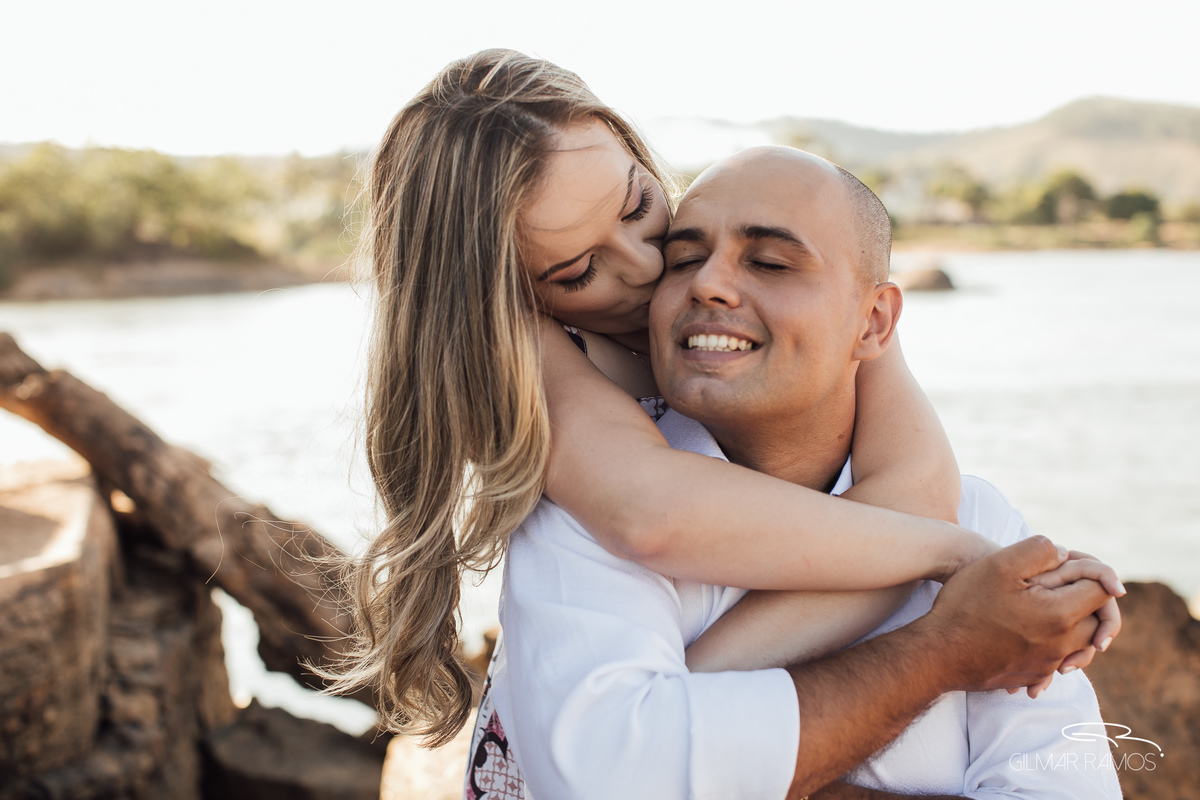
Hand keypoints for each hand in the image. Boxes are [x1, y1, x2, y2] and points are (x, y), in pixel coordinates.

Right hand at [922, 535, 1109, 693]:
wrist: (939, 654)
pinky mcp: (1033, 676)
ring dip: (1075, 624)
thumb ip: (1040, 550)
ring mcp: (1048, 664)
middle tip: (1064, 585)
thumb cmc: (967, 606)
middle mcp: (1061, 644)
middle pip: (1099, 621)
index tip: (1075, 565)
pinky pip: (1057, 662)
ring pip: (1081, 644)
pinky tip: (1030, 638)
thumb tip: (1065, 555)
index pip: (1103, 591)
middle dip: (1089, 600)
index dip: (1094, 572)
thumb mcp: (1000, 564)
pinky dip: (1053, 647)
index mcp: (1060, 614)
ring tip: (1050, 609)